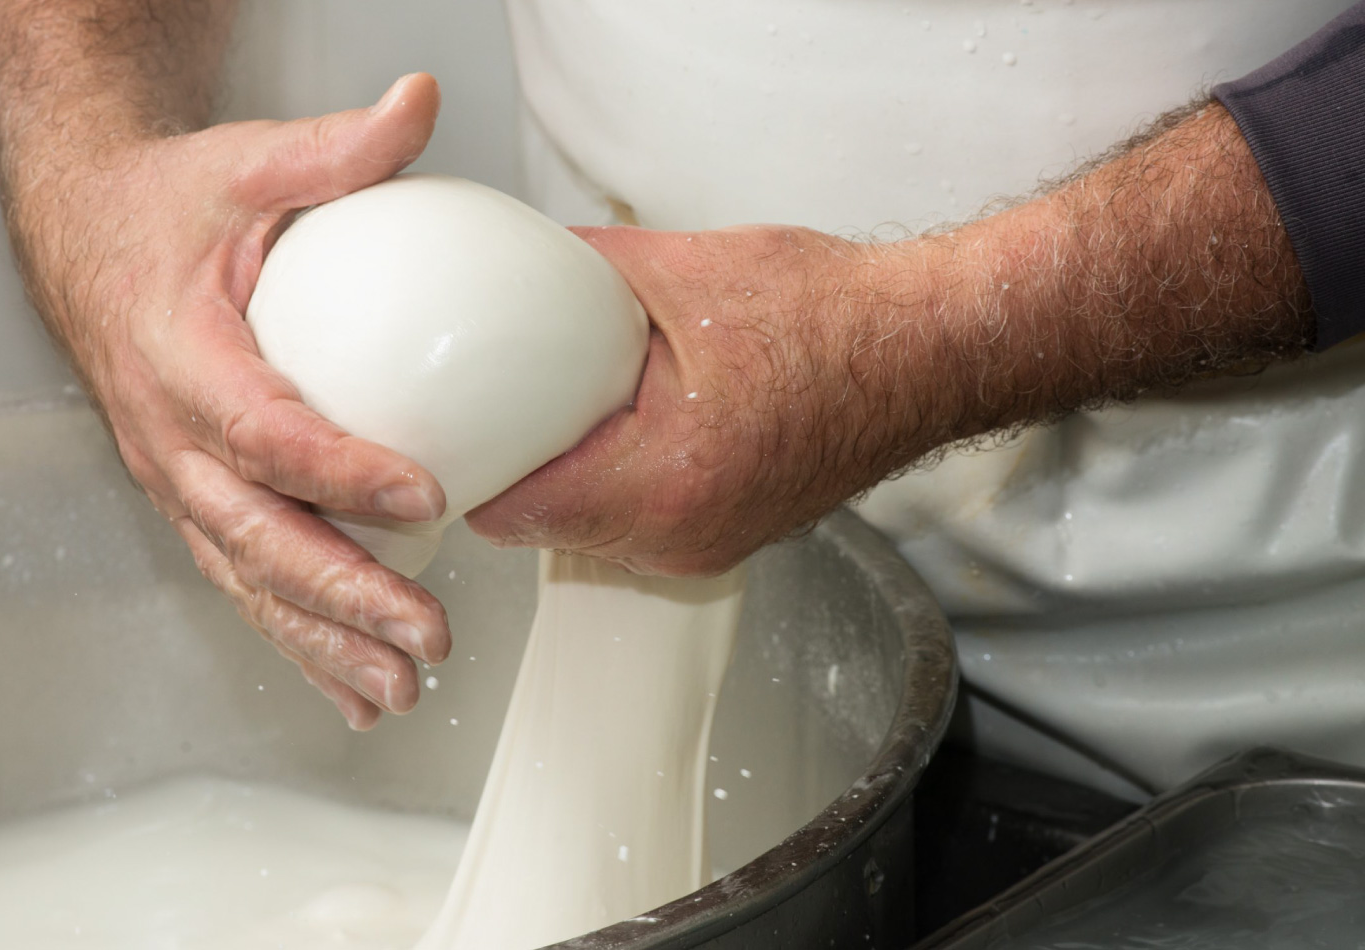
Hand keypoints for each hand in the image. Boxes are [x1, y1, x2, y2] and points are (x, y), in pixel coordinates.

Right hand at [10, 75, 450, 728]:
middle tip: (427, 637)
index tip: (424, 496)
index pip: (264, 428)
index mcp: (181, 355)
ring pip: (245, 579)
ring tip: (397, 690)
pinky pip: (240, 581)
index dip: (340, 470)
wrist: (87, 238)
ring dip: (321, 642)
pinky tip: (349, 689)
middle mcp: (169, 435)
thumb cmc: (167, 209)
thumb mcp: (246, 164)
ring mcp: (175, 479)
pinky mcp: (191, 500)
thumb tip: (420, 103)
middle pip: (256, 535)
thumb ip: (337, 148)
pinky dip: (294, 641)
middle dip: (343, 595)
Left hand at [467, 107, 1314, 575]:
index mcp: (666, 478)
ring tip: (538, 415)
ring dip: (554, 481)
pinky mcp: (723, 541)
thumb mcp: (684, 271)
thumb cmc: (838, 317)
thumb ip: (579, 272)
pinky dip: (603, 484)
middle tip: (474, 413)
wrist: (931, 353)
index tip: (433, 436)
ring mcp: (706, 549)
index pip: (515, 507)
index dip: (461, 472)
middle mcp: (682, 536)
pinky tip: (605, 429)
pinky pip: (630, 527)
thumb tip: (509, 262)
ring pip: (583, 533)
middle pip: (541, 528)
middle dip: (503, 473)